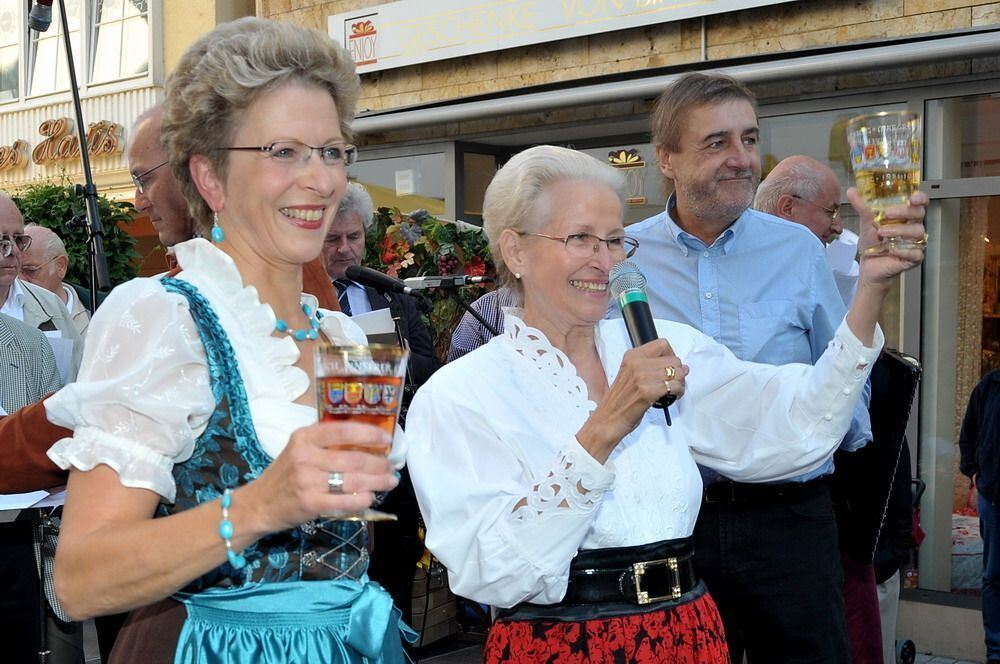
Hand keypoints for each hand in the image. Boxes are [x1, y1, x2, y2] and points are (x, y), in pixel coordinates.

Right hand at [245, 422, 398, 532]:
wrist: (258, 504)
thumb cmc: (285, 474)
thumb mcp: (300, 450)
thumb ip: (326, 444)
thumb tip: (367, 442)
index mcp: (304, 437)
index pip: (343, 431)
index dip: (370, 434)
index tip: (387, 439)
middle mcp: (305, 456)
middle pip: (354, 458)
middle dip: (379, 463)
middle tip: (391, 467)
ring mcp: (307, 481)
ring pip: (354, 480)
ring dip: (377, 482)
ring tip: (389, 481)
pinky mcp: (310, 503)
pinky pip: (345, 501)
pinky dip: (363, 499)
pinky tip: (371, 497)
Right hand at [577, 339, 688, 461]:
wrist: (607, 421)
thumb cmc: (618, 403)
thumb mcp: (630, 377)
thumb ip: (652, 368)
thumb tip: (681, 367)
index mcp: (631, 357)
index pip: (662, 345)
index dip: (672, 355)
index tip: (671, 366)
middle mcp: (636, 364)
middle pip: (673, 359)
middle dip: (679, 371)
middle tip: (675, 382)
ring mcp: (641, 377)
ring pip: (677, 372)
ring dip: (680, 383)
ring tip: (673, 391)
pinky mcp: (647, 392)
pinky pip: (674, 386)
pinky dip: (678, 392)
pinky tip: (671, 397)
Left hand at [851, 188, 927, 288]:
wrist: (868, 264)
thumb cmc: (872, 241)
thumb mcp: (866, 222)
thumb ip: (862, 207)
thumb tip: (852, 190)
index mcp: (905, 215)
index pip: (920, 202)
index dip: (920, 197)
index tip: (912, 197)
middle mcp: (913, 226)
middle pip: (919, 214)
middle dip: (904, 212)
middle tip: (887, 214)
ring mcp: (916, 242)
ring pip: (917, 232)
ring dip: (899, 231)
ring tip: (882, 232)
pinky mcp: (914, 258)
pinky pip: (915, 253)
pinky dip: (903, 251)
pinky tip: (891, 250)